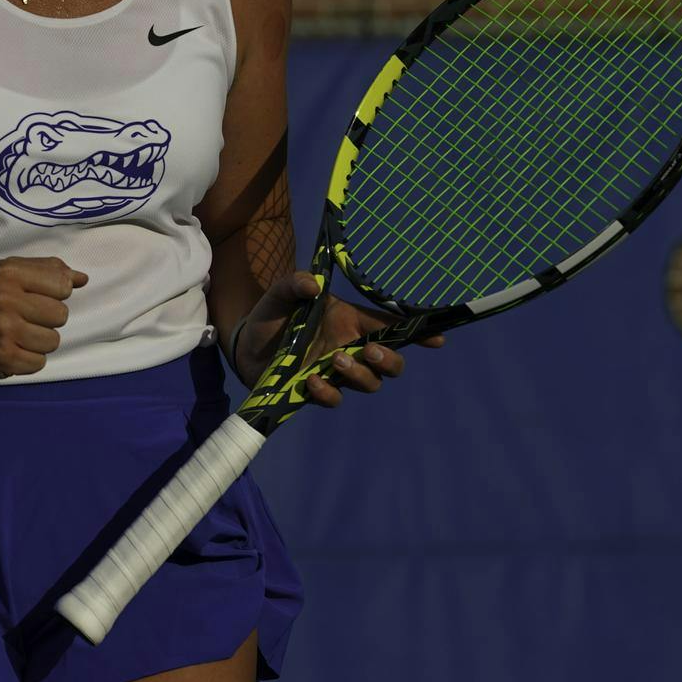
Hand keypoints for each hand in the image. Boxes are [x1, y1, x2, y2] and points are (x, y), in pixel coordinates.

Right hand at [0, 256, 87, 378]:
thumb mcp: (8, 273)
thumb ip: (47, 270)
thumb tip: (82, 279)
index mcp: (7, 274)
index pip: (62, 286)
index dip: (54, 294)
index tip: (34, 297)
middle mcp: (4, 300)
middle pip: (61, 315)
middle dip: (47, 319)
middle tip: (24, 318)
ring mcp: (4, 332)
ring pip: (53, 341)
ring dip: (39, 341)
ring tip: (18, 335)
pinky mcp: (3, 359)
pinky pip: (40, 362)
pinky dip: (29, 359)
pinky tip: (12, 349)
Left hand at [230, 272, 445, 402]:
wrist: (245, 342)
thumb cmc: (273, 314)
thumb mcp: (282, 292)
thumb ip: (296, 283)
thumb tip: (313, 284)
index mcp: (351, 322)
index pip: (392, 327)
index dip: (418, 333)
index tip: (437, 337)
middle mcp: (350, 349)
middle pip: (391, 363)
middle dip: (390, 360)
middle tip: (370, 350)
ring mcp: (335, 373)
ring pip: (369, 383)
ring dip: (359, 374)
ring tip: (336, 360)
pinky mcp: (316, 390)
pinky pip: (335, 399)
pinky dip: (328, 393)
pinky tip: (312, 382)